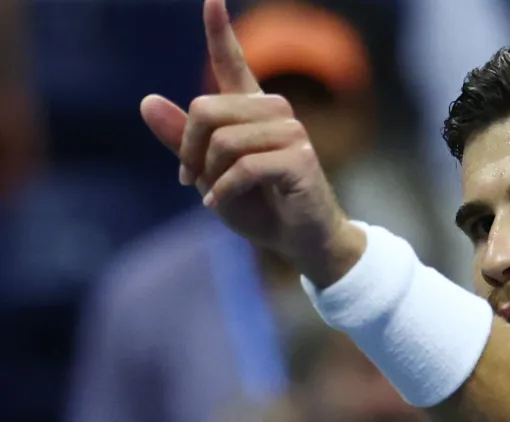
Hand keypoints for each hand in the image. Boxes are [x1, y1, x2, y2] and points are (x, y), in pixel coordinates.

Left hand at [140, 0, 364, 287]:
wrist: (301, 241)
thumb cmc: (260, 208)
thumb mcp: (208, 175)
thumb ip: (181, 141)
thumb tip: (146, 100)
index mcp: (253, 111)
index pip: (232, 62)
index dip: (219, 30)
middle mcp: (275, 113)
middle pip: (206, 109)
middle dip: (189, 149)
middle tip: (190, 179)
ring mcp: (292, 133)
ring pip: (223, 140)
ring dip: (209, 175)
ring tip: (214, 195)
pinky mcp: (300, 159)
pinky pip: (243, 168)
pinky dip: (224, 191)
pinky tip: (221, 204)